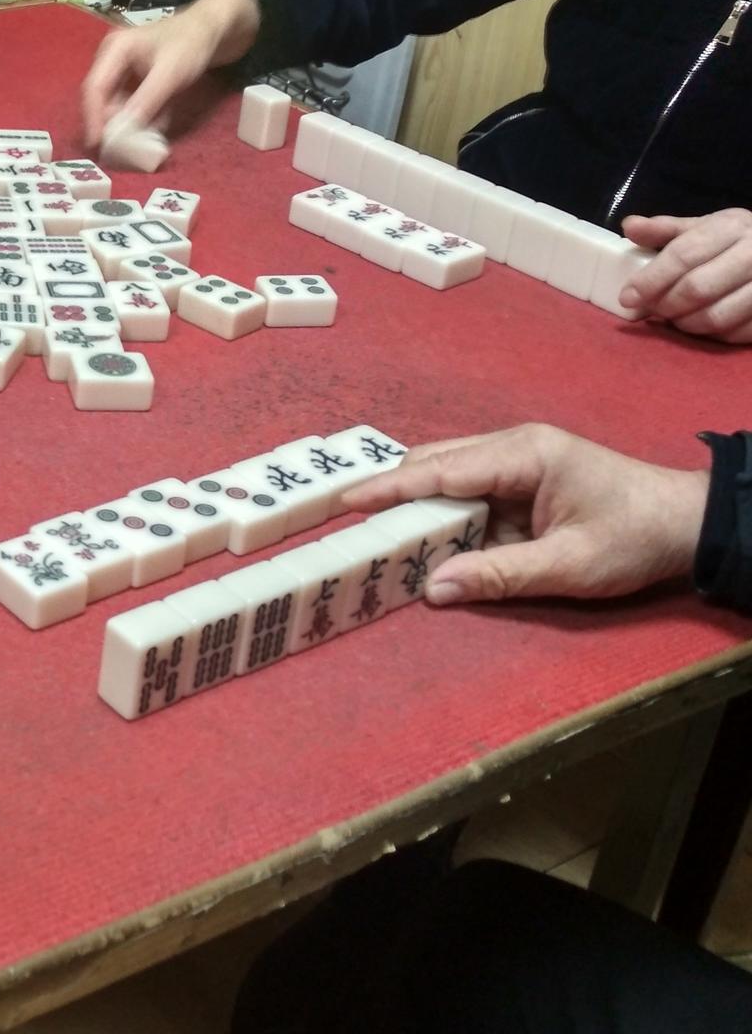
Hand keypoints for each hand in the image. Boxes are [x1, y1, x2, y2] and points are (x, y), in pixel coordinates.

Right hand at [79, 0, 260, 147]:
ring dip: (122, 122)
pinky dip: (134, 116)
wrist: (212, 29)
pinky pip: (127, 102)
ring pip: (113, 102)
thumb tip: (125, 129)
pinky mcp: (134, 78)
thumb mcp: (171, 72)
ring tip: (133, 142)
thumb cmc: (190, 43)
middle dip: (108, 122)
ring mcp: (122, 68)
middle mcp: (112, 58)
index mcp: (115, 49)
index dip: (93, 117)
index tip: (98, 143)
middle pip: (100, 97)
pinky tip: (147, 128)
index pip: (94, 87)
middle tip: (116, 148)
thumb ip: (148, 99)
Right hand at [342, 424, 707, 606]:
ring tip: (379, 532)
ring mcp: (517, 459)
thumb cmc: (634, 539)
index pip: (441, 470)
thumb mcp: (570, 566)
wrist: (688, 524)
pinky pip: (468, 490)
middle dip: (394, 491)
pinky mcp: (522, 479)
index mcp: (523, 454)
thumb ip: (500, 575)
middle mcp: (513, 446)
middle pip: (435, 461)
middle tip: (352, 522)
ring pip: (448, 473)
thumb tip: (432, 588)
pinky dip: (443, 511)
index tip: (346, 503)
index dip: (391, 489)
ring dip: (418, 503)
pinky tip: (426, 536)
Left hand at [619, 207, 751, 342]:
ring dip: (685, 323)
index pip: (683, 255)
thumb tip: (630, 226)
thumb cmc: (735, 239)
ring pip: (717, 316)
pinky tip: (699, 326)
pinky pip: (736, 333)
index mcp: (730, 227)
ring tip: (673, 318)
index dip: (650, 279)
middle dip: (665, 304)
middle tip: (650, 310)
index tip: (627, 297)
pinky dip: (711, 335)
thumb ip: (665, 229)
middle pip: (698, 288)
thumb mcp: (703, 227)